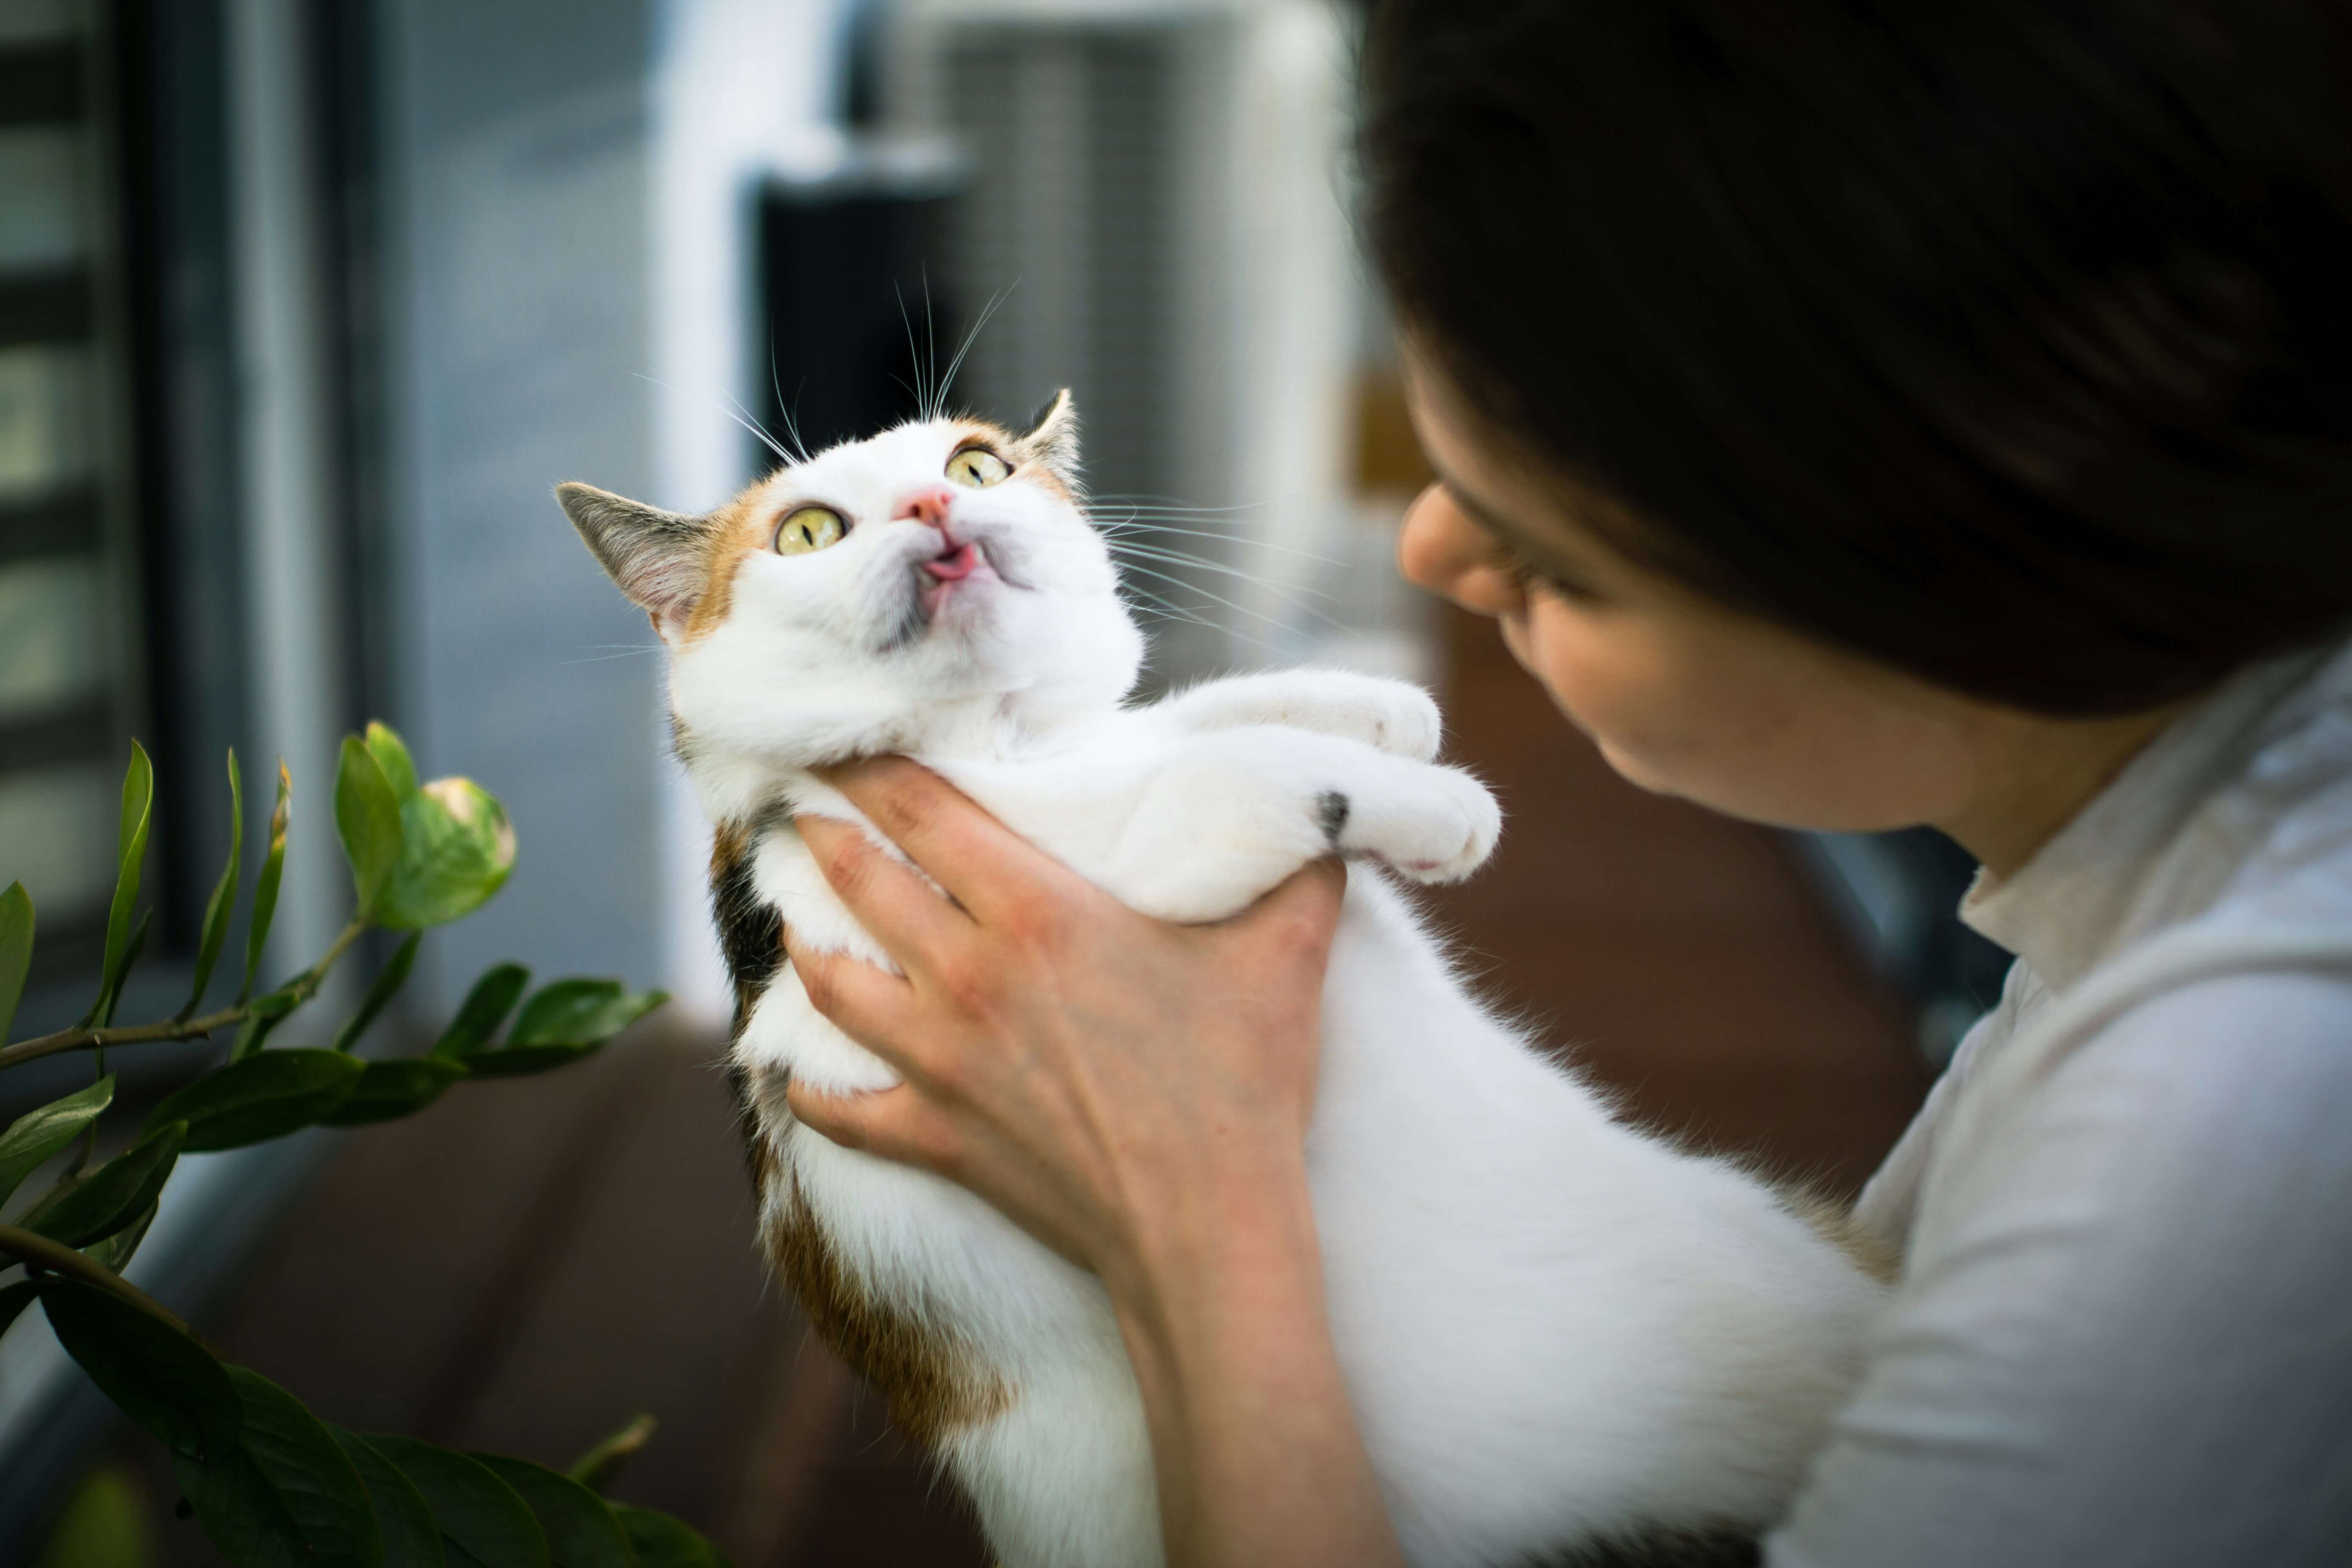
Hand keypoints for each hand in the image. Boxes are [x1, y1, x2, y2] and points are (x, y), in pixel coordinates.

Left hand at [783, 756, 1345, 1297]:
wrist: (1205, 1226)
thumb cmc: (1241, 1085)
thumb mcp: (1286, 954)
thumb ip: (1302, 870)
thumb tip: (1327, 811)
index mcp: (1037, 914)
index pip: (923, 813)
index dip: (871, 769)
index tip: (841, 744)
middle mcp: (968, 977)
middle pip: (861, 883)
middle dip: (822, 838)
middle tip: (803, 813)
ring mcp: (941, 1063)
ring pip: (834, 986)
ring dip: (808, 947)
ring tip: (800, 923)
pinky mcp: (937, 1139)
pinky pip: (840, 1109)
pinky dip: (811, 1089)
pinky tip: (799, 1074)